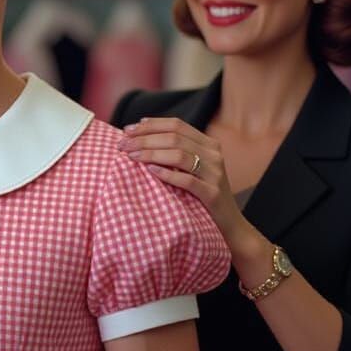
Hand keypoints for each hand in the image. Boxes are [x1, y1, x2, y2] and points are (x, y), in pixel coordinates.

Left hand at [118, 116, 243, 242]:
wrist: (229, 224)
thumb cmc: (202, 195)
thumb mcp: (193, 168)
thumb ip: (175, 152)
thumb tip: (139, 137)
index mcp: (209, 144)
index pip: (177, 125)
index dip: (151, 125)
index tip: (127, 130)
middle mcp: (214, 154)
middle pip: (174, 138)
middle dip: (144, 139)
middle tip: (122, 145)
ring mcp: (215, 173)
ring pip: (179, 155)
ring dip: (150, 153)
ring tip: (131, 156)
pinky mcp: (212, 193)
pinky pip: (187, 180)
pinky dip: (167, 173)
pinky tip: (150, 171)